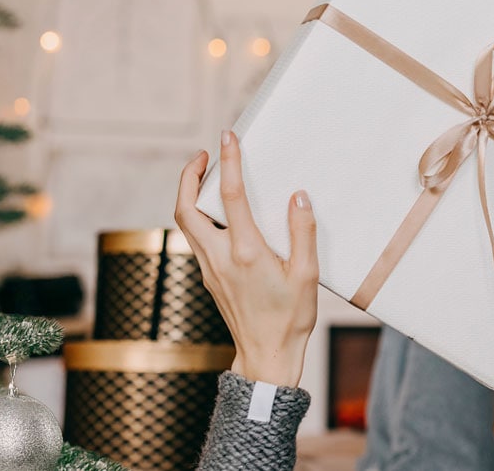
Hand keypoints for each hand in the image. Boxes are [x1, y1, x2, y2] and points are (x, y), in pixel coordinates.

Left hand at [174, 131, 318, 385]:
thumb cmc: (290, 319)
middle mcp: (220, 257)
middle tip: (202, 155)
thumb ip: (303, 233)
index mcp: (246, 253)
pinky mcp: (209, 277)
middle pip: (186, 207)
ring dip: (189, 195)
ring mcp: (209, 268)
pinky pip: (195, 238)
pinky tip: (217, 212)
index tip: (227, 137)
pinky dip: (198, 215)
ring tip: (208, 176)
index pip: (231, 197)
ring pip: (186, 223)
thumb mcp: (307, 276)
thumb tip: (298, 196)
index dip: (229, 162)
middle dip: (188, 176)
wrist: (266, 356)